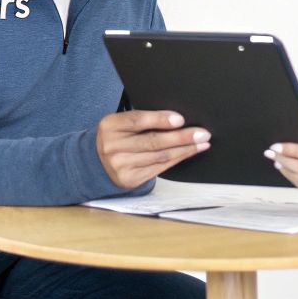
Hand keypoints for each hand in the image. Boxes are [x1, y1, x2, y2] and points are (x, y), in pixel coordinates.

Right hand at [96, 110, 210, 188]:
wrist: (95, 163)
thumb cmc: (116, 137)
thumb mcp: (120, 123)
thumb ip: (141, 120)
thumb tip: (176, 120)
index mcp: (110, 126)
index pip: (137, 120)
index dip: (160, 119)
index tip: (181, 119)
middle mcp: (113, 146)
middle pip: (152, 141)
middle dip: (181, 137)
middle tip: (202, 133)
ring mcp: (121, 165)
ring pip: (159, 156)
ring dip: (184, 150)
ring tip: (202, 143)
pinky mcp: (130, 179)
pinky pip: (159, 168)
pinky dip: (177, 159)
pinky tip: (189, 153)